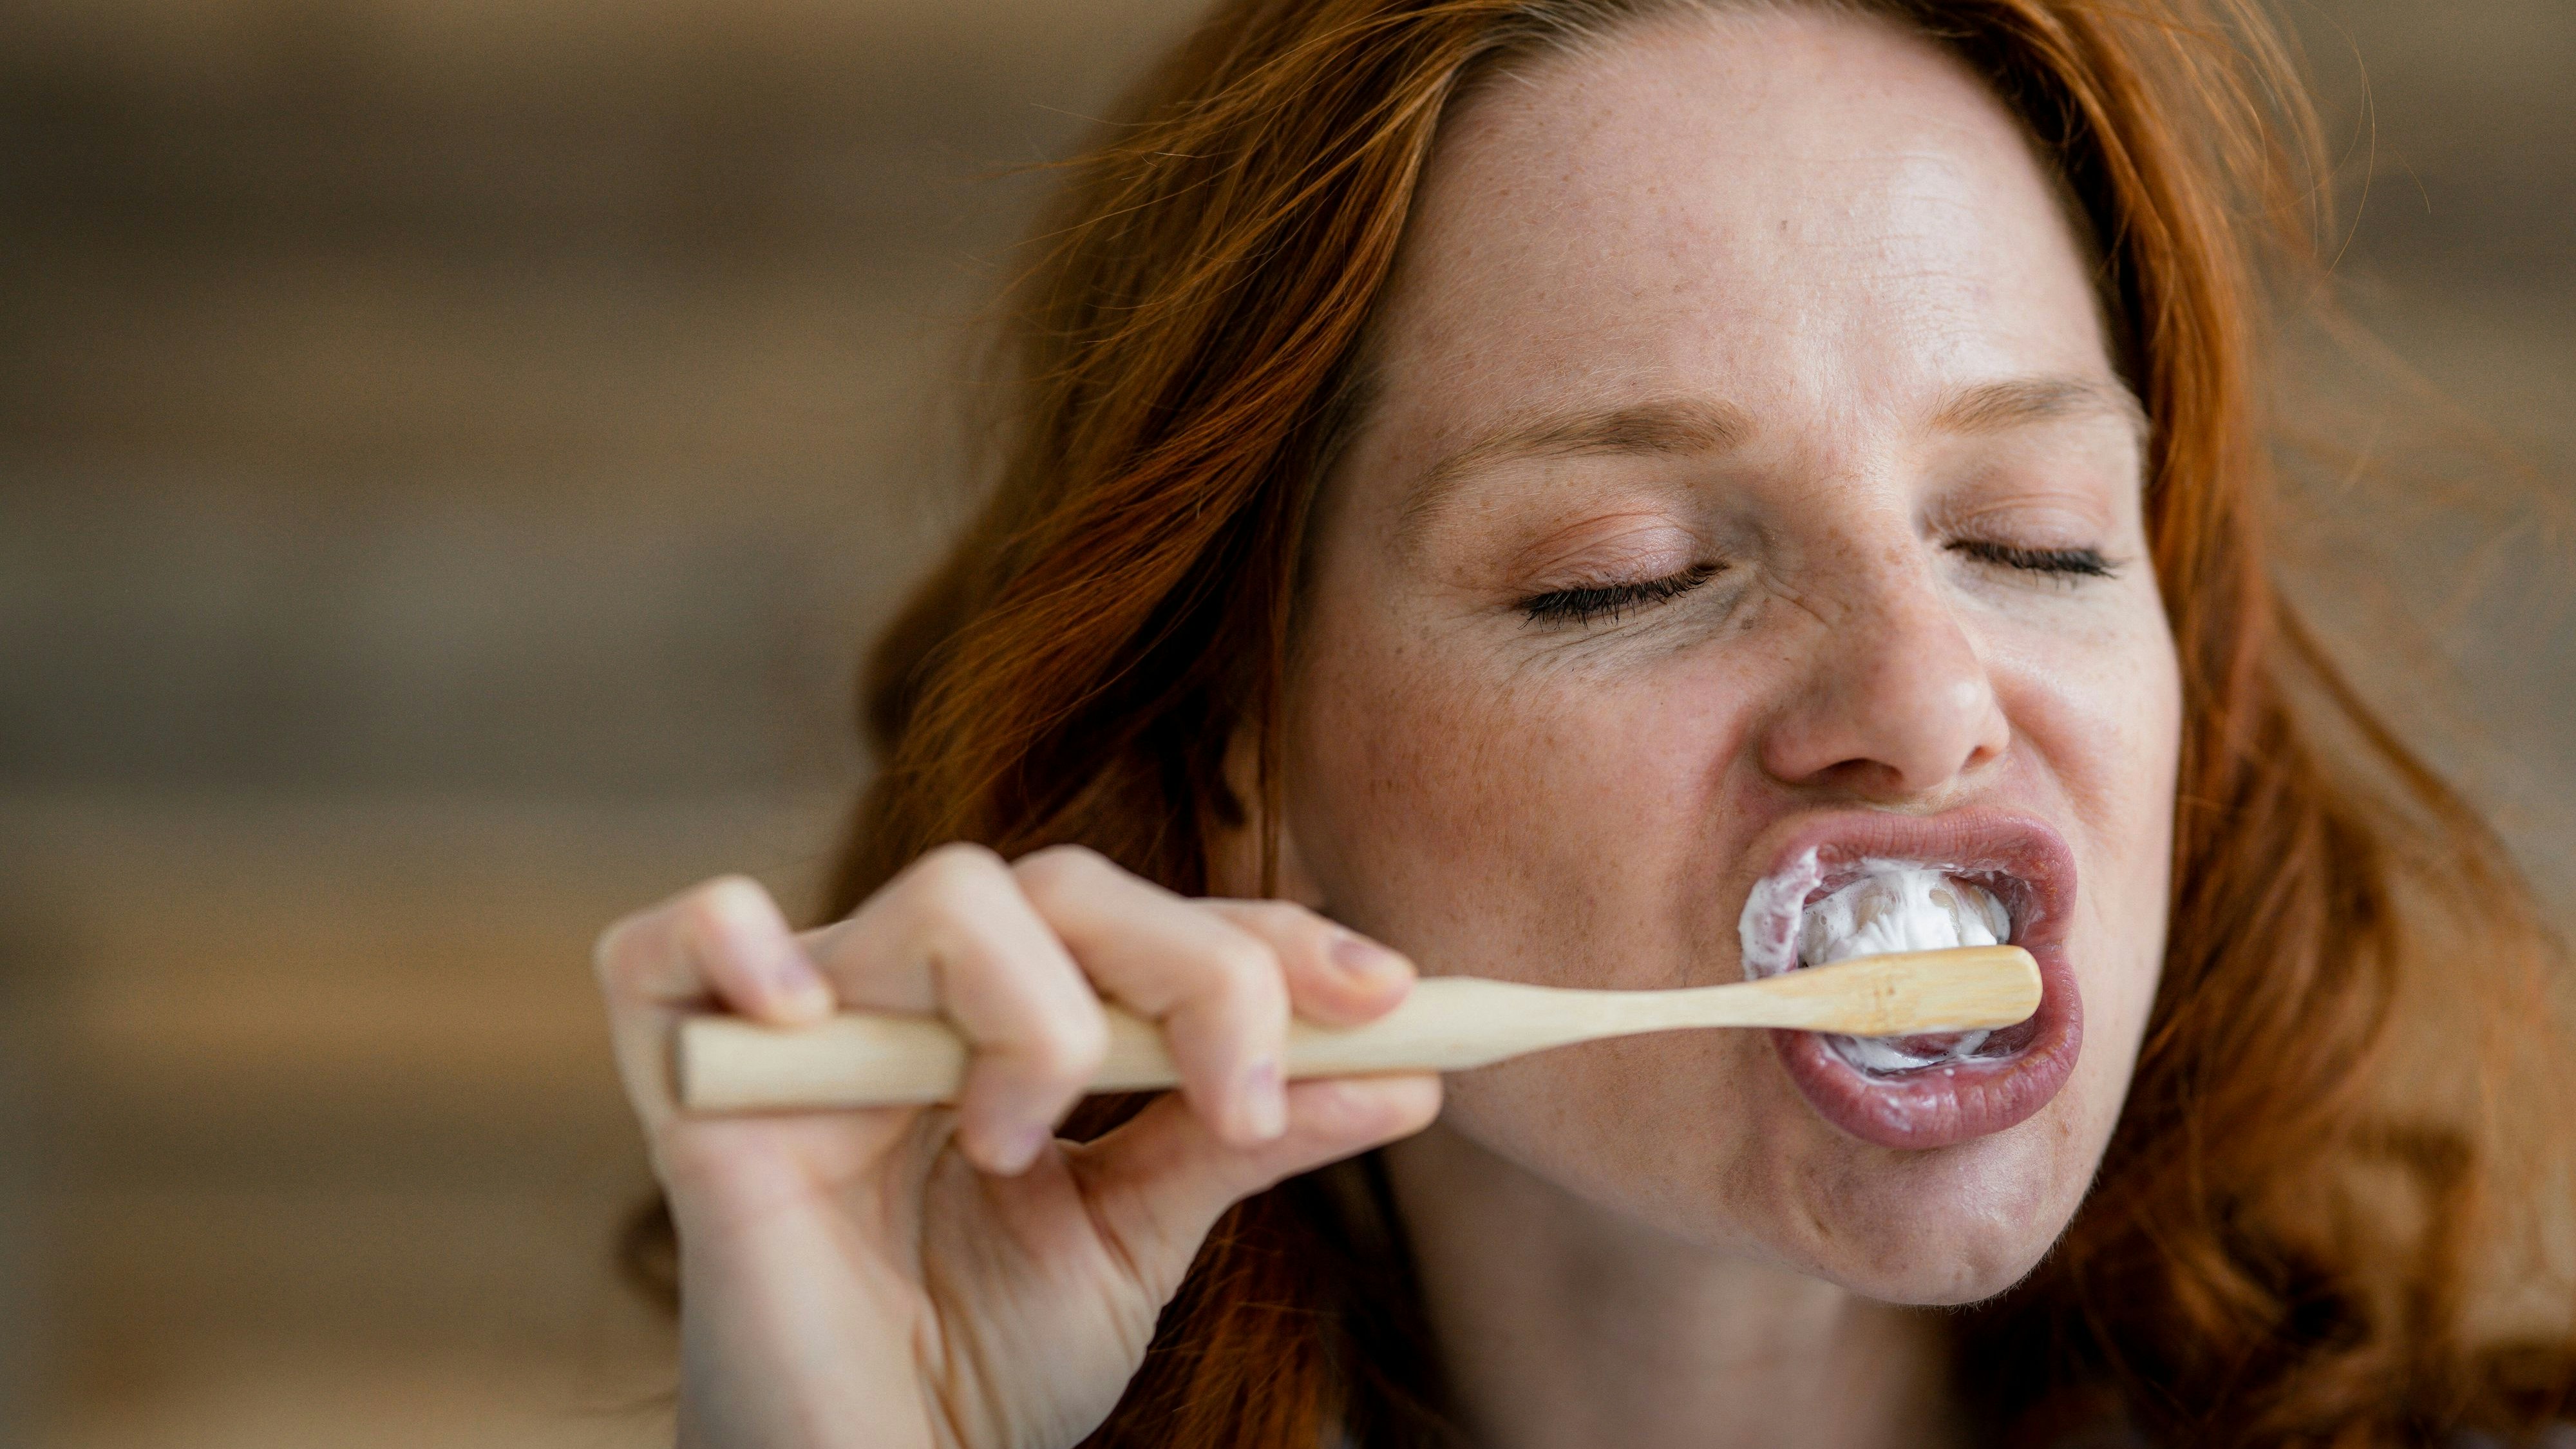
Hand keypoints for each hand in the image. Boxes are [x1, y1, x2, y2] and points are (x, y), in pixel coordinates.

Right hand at [595, 843, 1441, 1448]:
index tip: (1391, 998)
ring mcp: (803, 1031)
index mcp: (1020, 1023)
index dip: (1273, 936)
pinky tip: (803, 1016)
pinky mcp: (689, 1086)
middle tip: (1240, 1100)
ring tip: (1015, 1145)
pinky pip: (669, 948)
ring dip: (1033, 1009)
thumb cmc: (981, 1367)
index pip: (1153, 923)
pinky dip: (732, 944)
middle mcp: (918, 1003)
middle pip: (1065, 882)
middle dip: (1197, 971)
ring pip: (942, 898)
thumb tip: (1413, 1075)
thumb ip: (1245, 1142)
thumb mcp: (1137, 1244)